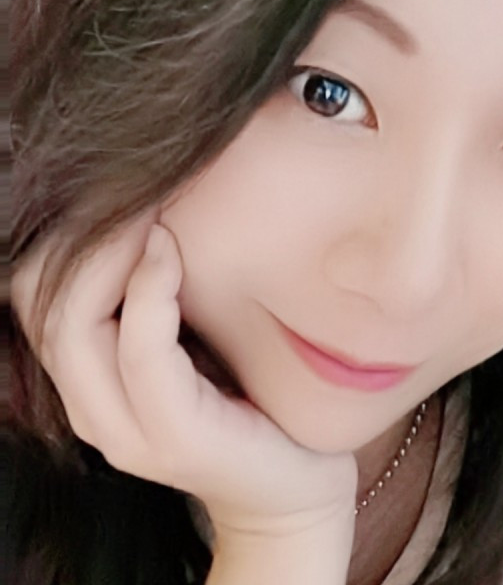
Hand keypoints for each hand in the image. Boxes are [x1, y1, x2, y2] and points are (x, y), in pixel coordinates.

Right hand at [10, 208, 358, 542]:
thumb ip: (162, 302)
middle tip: (131, 189)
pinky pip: (140, 347)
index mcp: (91, 384)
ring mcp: (125, 429)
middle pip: (44, 304)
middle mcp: (92, 408)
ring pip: (77, 323)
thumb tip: (157, 220)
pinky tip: (171, 250)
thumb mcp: (194, 343)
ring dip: (110, 255)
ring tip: (151, 210)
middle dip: (83, 238)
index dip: (65, 238)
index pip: (37, 298)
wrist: (294, 485)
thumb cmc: (248, 400)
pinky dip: (150, 290)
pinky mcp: (171, 434)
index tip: (114, 189)